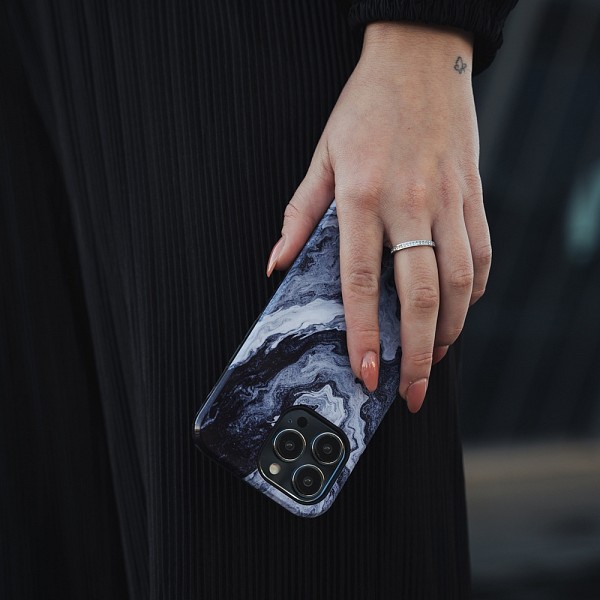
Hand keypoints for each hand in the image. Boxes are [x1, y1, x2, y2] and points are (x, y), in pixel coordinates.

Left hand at [266, 22, 490, 412]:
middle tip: (411, 391)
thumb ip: (300, 214)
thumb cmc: (366, 108)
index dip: (366, 333)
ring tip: (435, 360)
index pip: (362, 281)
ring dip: (450, 331)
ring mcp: (449, 199)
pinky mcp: (474, 194)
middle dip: (418, 353)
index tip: (367, 372)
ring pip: (458, 282)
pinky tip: (459, 312)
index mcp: (362, 196)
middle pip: (420, 294)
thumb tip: (276, 263)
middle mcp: (409, 202)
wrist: (420, 59)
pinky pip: (482, 254)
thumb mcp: (322, 156)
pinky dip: (473, 292)